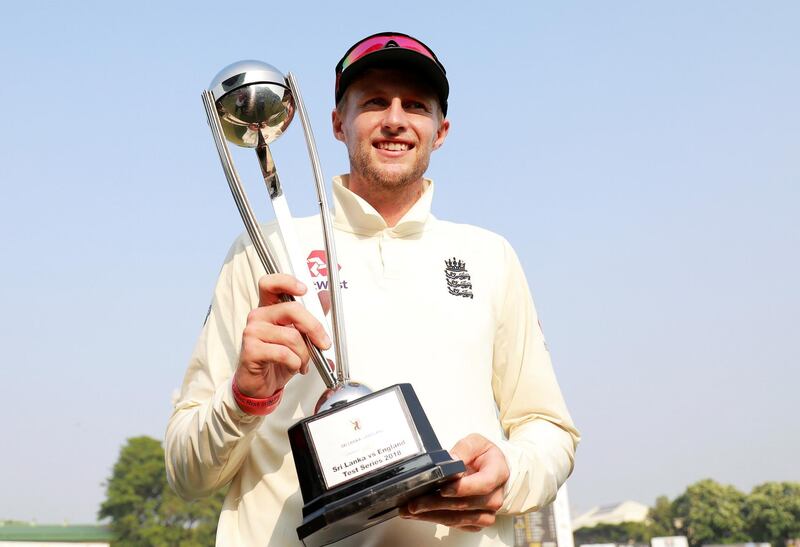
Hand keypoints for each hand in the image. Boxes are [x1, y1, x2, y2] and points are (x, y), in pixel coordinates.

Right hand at [234, 274, 330, 398]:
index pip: (270, 284)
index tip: (304, 290)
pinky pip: (284, 353)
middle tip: (323, 342)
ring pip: (291, 335)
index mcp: (269, 308)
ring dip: (304, 353)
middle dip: (314, 327)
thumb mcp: (298, 337)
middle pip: (291, 309)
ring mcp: (252, 332)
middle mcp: (258, 316)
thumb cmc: (277, 360)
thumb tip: (325, 297)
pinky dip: (295, 362)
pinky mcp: (251, 349)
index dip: (287, 282)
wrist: (261, 385)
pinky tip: (293, 367)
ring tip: (302, 362)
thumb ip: (310, 317)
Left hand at [401, 434, 509, 531]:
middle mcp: (494, 497)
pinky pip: (454, 524)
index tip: (443, 489)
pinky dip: (435, 519)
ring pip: (457, 518)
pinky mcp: (476, 522)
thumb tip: (451, 460)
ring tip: (410, 510)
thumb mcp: (476, 443)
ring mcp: (486, 512)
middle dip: (436, 504)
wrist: (493, 470)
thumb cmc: (484, 456)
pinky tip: (420, 514)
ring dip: (431, 515)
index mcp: (497, 474)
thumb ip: (464, 450)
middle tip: (415, 503)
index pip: (482, 485)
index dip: (462, 488)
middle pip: (464, 504)